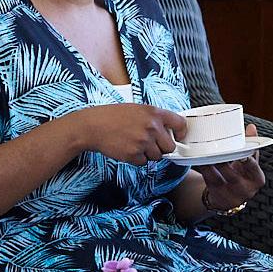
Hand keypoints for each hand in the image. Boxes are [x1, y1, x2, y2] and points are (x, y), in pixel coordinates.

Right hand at [68, 103, 186, 163]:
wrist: (91, 126)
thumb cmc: (112, 117)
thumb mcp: (137, 109)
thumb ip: (154, 118)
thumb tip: (170, 130)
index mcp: (154, 113)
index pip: (181, 124)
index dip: (181, 133)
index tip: (177, 137)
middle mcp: (152, 127)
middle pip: (170, 147)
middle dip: (161, 148)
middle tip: (148, 143)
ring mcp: (143, 141)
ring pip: (157, 156)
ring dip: (148, 154)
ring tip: (133, 143)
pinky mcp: (134, 154)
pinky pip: (143, 162)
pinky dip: (136, 159)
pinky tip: (126, 148)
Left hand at [200, 125, 264, 211]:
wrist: (231, 197)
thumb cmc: (242, 175)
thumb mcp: (250, 163)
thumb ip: (251, 146)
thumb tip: (251, 128)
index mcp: (257, 179)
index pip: (253, 166)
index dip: (246, 159)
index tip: (239, 151)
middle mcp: (246, 189)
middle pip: (233, 174)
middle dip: (224, 160)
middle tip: (217, 148)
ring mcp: (231, 194)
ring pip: (219, 177)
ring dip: (211, 164)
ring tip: (206, 152)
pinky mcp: (217, 195)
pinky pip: (209, 179)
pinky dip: (204, 168)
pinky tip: (200, 159)